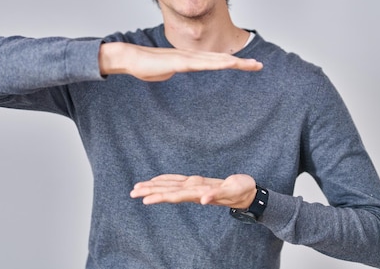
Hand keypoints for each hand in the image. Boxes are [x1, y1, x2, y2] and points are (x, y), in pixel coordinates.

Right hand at [99, 42, 262, 81]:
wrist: (130, 58)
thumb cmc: (144, 66)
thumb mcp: (164, 72)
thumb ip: (172, 70)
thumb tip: (173, 70)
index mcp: (190, 59)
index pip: (216, 61)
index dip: (232, 62)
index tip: (247, 66)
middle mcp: (192, 56)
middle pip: (221, 59)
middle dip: (241, 62)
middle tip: (260, 66)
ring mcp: (187, 58)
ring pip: (216, 60)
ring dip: (235, 62)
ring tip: (252, 65)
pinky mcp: (181, 62)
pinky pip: (203, 64)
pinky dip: (218, 64)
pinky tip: (229, 65)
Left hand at [130, 174, 256, 208]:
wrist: (247, 193)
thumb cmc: (242, 191)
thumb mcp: (232, 191)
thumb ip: (217, 195)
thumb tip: (203, 200)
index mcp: (199, 192)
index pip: (175, 195)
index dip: (160, 196)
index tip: (144, 199)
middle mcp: (193, 191)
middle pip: (168, 191)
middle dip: (150, 191)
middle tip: (132, 192)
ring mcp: (194, 187)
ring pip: (170, 186)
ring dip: (154, 186)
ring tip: (138, 187)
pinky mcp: (197, 183)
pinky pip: (178, 180)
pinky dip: (165, 179)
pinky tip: (157, 181)